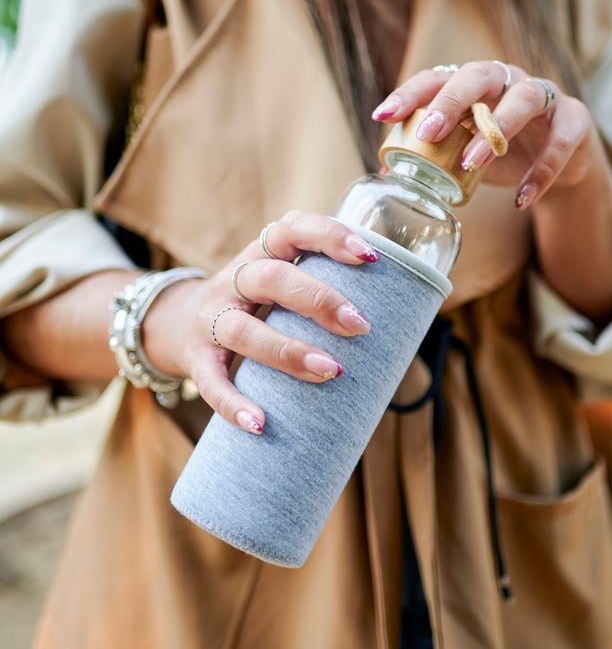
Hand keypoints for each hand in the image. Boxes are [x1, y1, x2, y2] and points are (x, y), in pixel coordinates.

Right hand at [141, 211, 377, 433]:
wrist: (175, 323)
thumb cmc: (253, 304)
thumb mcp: (278, 282)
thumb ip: (319, 287)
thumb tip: (395, 321)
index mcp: (261, 254)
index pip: (292, 229)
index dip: (329, 236)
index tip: (370, 257)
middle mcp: (233, 280)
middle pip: (271, 279)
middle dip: (319, 300)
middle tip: (360, 326)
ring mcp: (209, 319)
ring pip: (241, 330)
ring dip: (287, 351)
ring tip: (331, 370)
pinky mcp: (195, 358)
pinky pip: (210, 380)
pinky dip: (233, 402)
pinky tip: (260, 423)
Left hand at [372, 60, 608, 208]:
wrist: (560, 168)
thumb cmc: (503, 154)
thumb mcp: (464, 155)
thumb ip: (432, 158)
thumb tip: (385, 170)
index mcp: (474, 86)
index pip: (438, 78)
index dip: (410, 94)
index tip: (383, 116)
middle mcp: (507, 81)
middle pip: (479, 74)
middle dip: (451, 100)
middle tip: (428, 133)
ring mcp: (544, 96)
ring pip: (523, 99)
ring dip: (496, 130)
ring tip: (472, 163)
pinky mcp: (574, 120)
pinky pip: (561, 140)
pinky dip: (543, 170)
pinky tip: (522, 198)